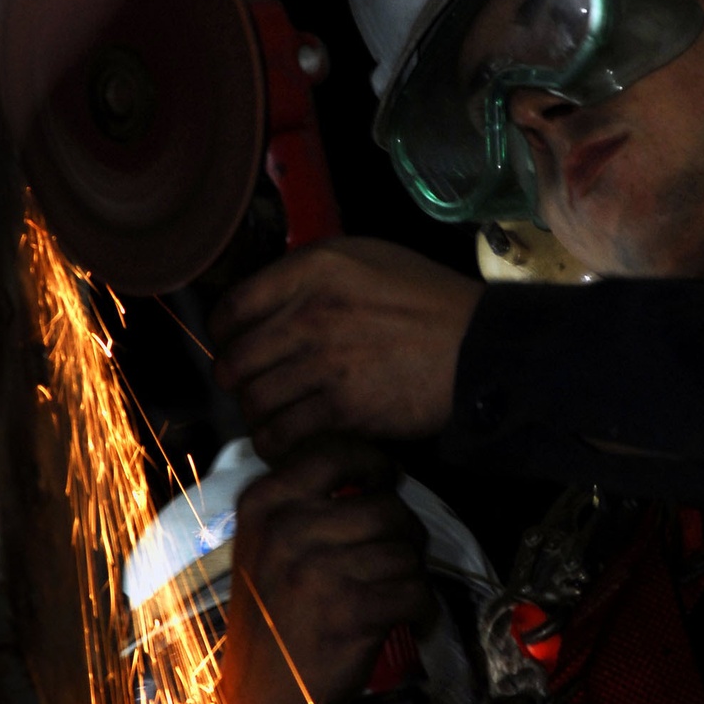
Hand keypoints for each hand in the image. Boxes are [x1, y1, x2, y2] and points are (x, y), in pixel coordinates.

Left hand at [209, 237, 483, 461]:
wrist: (479, 348)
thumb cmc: (429, 302)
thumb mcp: (368, 259)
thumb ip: (311, 274)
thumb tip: (265, 298)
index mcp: (313, 268)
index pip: (232, 308)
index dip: (224, 336)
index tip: (234, 347)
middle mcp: (311, 312)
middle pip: (235, 360)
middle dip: (237, 381)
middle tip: (252, 388)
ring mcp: (325, 362)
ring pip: (254, 401)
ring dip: (258, 416)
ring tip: (274, 417)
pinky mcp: (343, 408)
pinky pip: (282, 434)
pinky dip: (278, 444)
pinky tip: (290, 440)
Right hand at [219, 434, 433, 703]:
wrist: (262, 699)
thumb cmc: (274, 615)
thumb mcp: (268, 545)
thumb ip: (307, 502)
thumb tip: (375, 471)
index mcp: (264, 504)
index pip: (335, 451)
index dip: (374, 463)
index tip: (383, 483)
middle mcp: (287, 529)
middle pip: (386, 505)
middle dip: (405, 533)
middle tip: (394, 559)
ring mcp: (317, 570)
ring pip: (406, 550)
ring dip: (411, 575)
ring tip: (391, 595)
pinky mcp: (349, 611)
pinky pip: (416, 591)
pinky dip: (421, 609)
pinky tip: (404, 620)